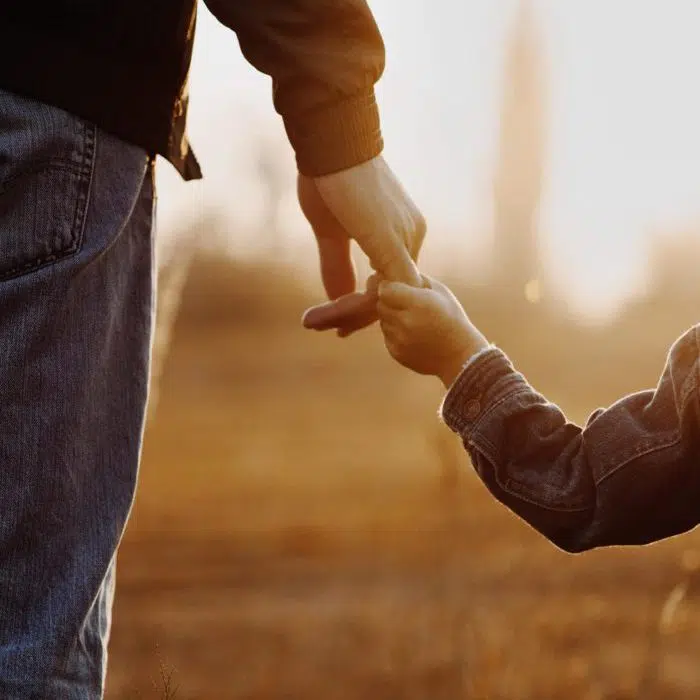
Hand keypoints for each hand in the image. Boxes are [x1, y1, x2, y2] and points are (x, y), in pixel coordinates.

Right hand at [298, 156, 424, 335]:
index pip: (392, 278)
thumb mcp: (332, 230)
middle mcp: (412, 235)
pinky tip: (348, 318)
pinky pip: (389, 286)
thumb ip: (337, 264)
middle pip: (394, 289)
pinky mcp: (391, 241)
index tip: (345, 319)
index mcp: (401, 231)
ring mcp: (406, 238)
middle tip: (340, 330)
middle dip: (366, 313)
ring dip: (363, 313)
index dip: (370, 301)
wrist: (330, 141)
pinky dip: (369, 306)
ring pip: (392, 291)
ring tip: (337, 328)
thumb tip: (338, 296)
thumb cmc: (328, 176)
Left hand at [376, 275, 488, 386]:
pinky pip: (387, 337)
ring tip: (412, 320)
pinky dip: (396, 333)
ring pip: (383, 321)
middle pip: (381, 305)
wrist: (460, 356)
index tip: (397, 287)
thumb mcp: (440, 292)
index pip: (385, 289)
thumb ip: (417, 278)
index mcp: (417, 303)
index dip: (389, 287)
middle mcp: (405, 322)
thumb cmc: (452, 318)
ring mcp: (399, 340)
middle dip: (390, 302)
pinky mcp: (396, 353)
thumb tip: (394, 270)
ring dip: (392, 318)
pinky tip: (413, 334)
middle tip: (405, 304)